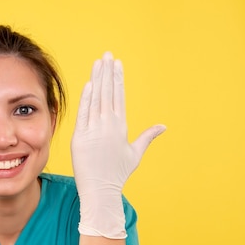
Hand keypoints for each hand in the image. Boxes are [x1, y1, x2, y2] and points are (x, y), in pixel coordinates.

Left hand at [71, 52, 164, 238]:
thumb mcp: (135, 154)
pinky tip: (89, 83)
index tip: (117, 64)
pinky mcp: (80, 137)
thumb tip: (164, 126)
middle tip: (107, 55)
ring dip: (96, 79)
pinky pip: (83, 113)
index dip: (118, 79)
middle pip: (107, 93)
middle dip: (107, 72)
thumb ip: (148, 137)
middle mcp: (108, 126)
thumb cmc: (117, 173)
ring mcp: (93, 131)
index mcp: (121, 128)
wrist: (100, 190)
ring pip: (95, 99)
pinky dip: (85, 98)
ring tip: (98, 62)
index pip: (119, 97)